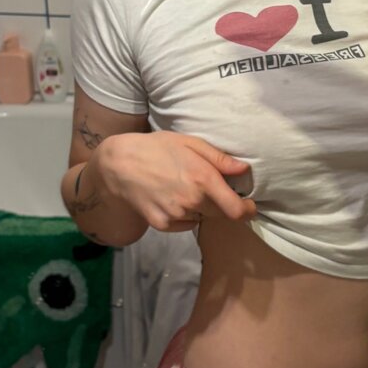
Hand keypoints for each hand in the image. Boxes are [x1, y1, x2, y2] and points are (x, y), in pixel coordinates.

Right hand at [94, 131, 257, 232]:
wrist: (118, 165)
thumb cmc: (156, 148)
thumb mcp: (189, 143)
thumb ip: (219, 158)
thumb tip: (244, 170)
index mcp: (203, 179)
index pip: (235, 210)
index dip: (247, 212)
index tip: (250, 207)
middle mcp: (191, 201)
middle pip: (220, 215)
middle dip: (221, 205)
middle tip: (209, 189)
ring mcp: (176, 215)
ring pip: (200, 218)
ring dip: (200, 209)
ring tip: (183, 188)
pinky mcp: (162, 225)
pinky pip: (183, 224)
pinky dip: (183, 215)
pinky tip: (171, 197)